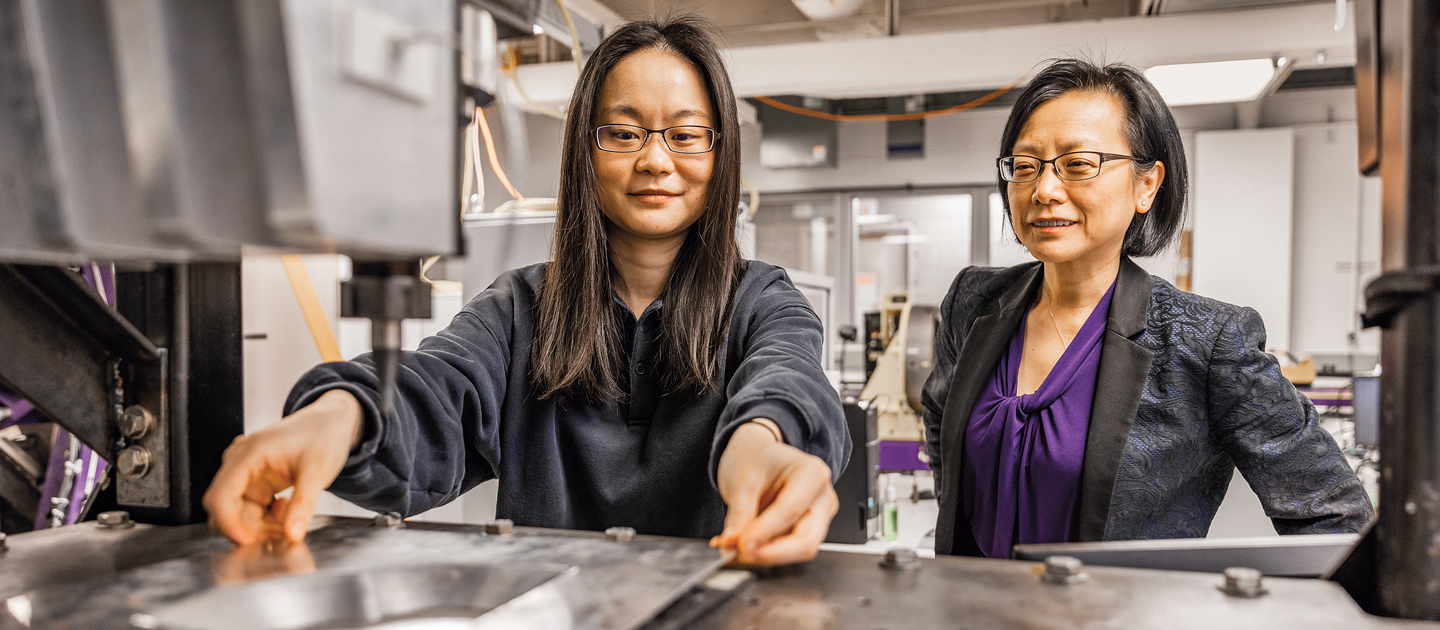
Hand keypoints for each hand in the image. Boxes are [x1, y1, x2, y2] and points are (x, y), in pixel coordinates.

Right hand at [202, 389, 362, 544]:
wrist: (332, 422)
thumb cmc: (323, 435)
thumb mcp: (318, 470)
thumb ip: (304, 504)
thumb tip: (292, 535)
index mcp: (248, 454)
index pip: (220, 497)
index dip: (229, 525)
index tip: (250, 544)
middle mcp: (240, 464)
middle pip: (226, 510)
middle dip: (249, 530)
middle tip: (281, 536)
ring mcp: (246, 475)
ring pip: (239, 515)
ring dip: (261, 528)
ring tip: (292, 521)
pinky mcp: (256, 485)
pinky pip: (252, 512)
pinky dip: (268, 521)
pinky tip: (289, 513)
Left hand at [710, 421, 836, 564]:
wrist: (756, 456)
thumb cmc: (756, 459)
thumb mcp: (741, 480)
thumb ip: (739, 515)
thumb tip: (733, 544)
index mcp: (813, 474)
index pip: (791, 510)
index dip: (764, 531)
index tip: (741, 544)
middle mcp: (822, 499)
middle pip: (806, 540)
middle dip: (772, 552)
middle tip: (741, 554)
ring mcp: (818, 518)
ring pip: (799, 550)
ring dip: (767, 554)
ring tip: (736, 547)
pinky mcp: (808, 532)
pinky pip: (789, 551)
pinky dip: (766, 553)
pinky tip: (745, 546)